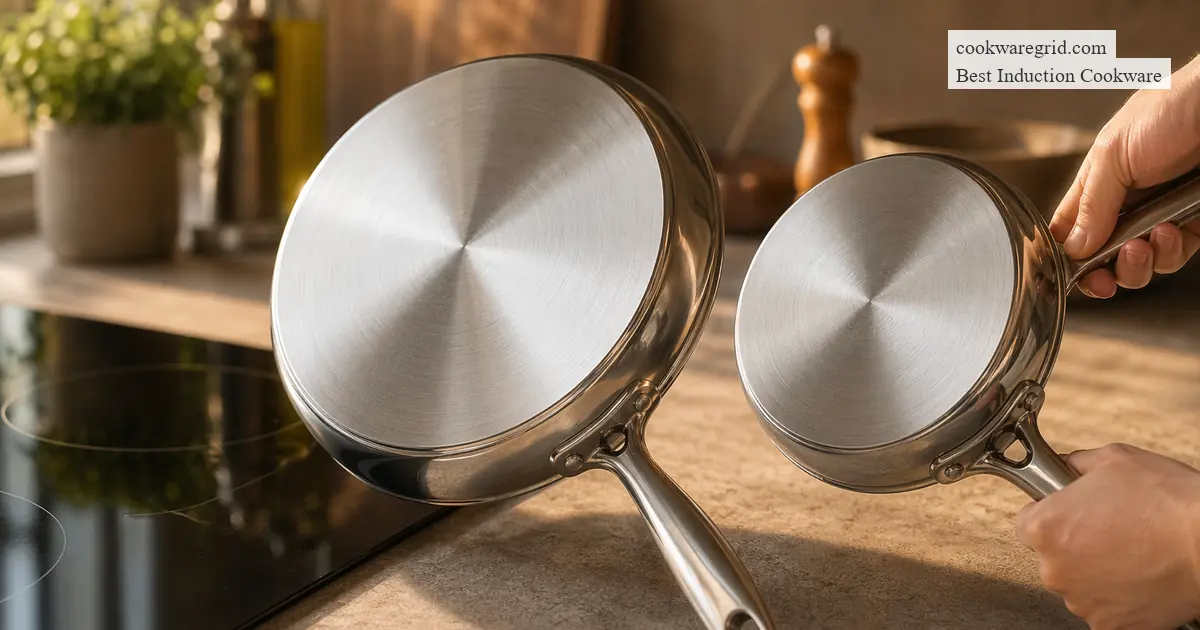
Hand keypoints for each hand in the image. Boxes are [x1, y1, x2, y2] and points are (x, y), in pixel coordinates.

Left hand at [1015, 444, 1199, 628]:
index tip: (1070, 511)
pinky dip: (1118, 597)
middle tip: (1111, 529)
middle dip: (1075, 543)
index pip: (1027, 523)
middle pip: (1052, 556)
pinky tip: (1140, 576)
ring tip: (1133, 552)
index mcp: (1044, 528)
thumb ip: (1074, 464)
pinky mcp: (1108, 625)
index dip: (1051, 514)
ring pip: (1078, 583)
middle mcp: (1054, 569)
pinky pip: (1104, 608)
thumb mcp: (1113, 459)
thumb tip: (1063, 466)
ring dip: (1096, 570)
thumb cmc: (1166, 502)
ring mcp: (1081, 601)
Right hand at [1050, 55, 1199, 297]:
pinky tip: (1171, 231)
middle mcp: (1125, 202)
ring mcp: (1158, 214)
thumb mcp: (1113, 153)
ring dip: (1138, 264)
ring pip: (1138, 263)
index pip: (1068, 230)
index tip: (1065, 277)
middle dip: (1102, 272)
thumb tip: (1073, 249)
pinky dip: (1170, 252)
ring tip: (1143, 244)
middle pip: (1101, 257)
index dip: (1064, 256)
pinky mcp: (1192, 222)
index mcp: (1096, 182)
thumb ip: (1091, 204)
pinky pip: (1175, 254)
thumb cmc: (1171, 106)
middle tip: (1104, 276)